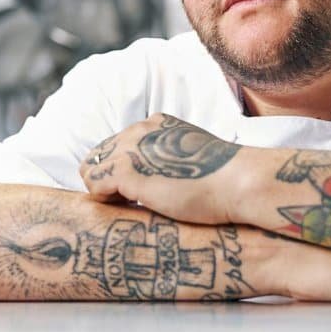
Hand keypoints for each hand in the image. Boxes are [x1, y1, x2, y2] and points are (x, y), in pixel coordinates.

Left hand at [80, 113, 245, 224]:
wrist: (238, 182)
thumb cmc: (221, 179)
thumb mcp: (189, 158)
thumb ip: (167, 160)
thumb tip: (154, 180)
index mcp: (157, 124)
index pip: (118, 143)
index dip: (119, 170)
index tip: (131, 191)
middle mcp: (140, 130)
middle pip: (100, 154)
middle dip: (107, 179)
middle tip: (126, 202)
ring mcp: (132, 149)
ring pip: (92, 169)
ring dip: (104, 191)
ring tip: (127, 207)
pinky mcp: (128, 170)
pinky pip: (95, 185)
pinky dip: (104, 199)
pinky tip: (127, 207)